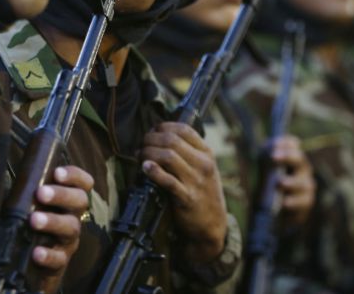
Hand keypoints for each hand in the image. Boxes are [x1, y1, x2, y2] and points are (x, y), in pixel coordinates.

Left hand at [30, 165, 93, 292]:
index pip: (82, 184)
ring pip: (71, 227)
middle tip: (41, 193)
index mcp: (67, 201)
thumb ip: (26, 192)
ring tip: (34, 220)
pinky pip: (59, 259)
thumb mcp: (30, 206)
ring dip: (53, 221)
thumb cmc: (30, 228)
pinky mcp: (60, 263)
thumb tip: (10, 176)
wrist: (31, 269)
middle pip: (79, 201)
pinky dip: (48, 255)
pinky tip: (37, 252)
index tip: (57, 172)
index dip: (74, 176)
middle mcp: (72, 218)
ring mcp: (68, 241)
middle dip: (61, 195)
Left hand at [140, 122, 228, 263]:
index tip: (151, 132)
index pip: (183, 129)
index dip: (162, 127)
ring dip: (148, 153)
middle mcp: (203, 164)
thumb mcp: (204, 168)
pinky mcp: (187, 198)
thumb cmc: (203, 193)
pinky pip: (168, 181)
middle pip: (171, 140)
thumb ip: (188, 151)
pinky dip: (154, 172)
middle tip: (141, 145)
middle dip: (150, 139)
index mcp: (207, 153)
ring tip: (140, 157)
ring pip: (168, 156)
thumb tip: (158, 135)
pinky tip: (145, 167)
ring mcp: (196, 181)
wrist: (213, 225)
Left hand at [270, 135, 315, 224]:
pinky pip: (302, 205)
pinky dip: (293, 203)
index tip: (273, 144)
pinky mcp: (304, 208)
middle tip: (274, 156)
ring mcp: (305, 190)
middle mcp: (302, 172)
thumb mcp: (263, 169)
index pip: (293, 145)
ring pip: (304, 185)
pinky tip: (284, 203)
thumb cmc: (267, 185)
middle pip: (301, 161)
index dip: (285, 143)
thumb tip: (270, 149)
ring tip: (280, 182)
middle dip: (288, 157)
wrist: (270, 213)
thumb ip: (265, 156)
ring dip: (292, 182)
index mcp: (292, 159)